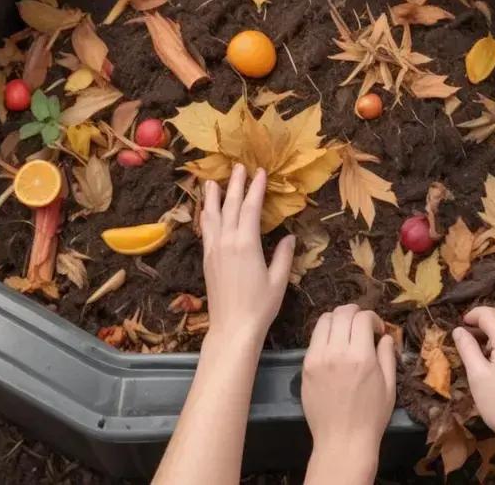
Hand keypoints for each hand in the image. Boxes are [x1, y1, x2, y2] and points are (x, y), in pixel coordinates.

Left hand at [200, 164, 293, 345]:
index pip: (251, 208)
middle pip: (230, 206)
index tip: (261, 173)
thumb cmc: (260, 306)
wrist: (232, 328)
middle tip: (238, 167)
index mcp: (246, 244)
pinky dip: (206, 216)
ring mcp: (214, 250)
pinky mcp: (207, 259)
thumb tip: (289, 237)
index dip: (256, 189)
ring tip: (212, 182)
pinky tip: (206, 212)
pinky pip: (206, 231)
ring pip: (212, 216)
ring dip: (213, 197)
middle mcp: (227, 242)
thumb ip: (283, 255)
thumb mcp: (278, 280)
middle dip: (235, 185)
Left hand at [302, 304, 395, 459]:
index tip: (377, 329)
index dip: (373, 318)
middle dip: (355, 312)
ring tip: (346, 330)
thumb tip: (385, 336)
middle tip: (362, 323)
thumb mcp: (389, 386)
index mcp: (361, 357)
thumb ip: (387, 356)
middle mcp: (337, 352)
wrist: (342, 440)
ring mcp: (317, 358)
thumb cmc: (371, 417)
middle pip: (342, 313)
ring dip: (338, 319)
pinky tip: (333, 345)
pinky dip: (325, 334)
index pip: (363, 317)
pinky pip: (314, 338)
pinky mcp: (305, 365)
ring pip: (324, 320)